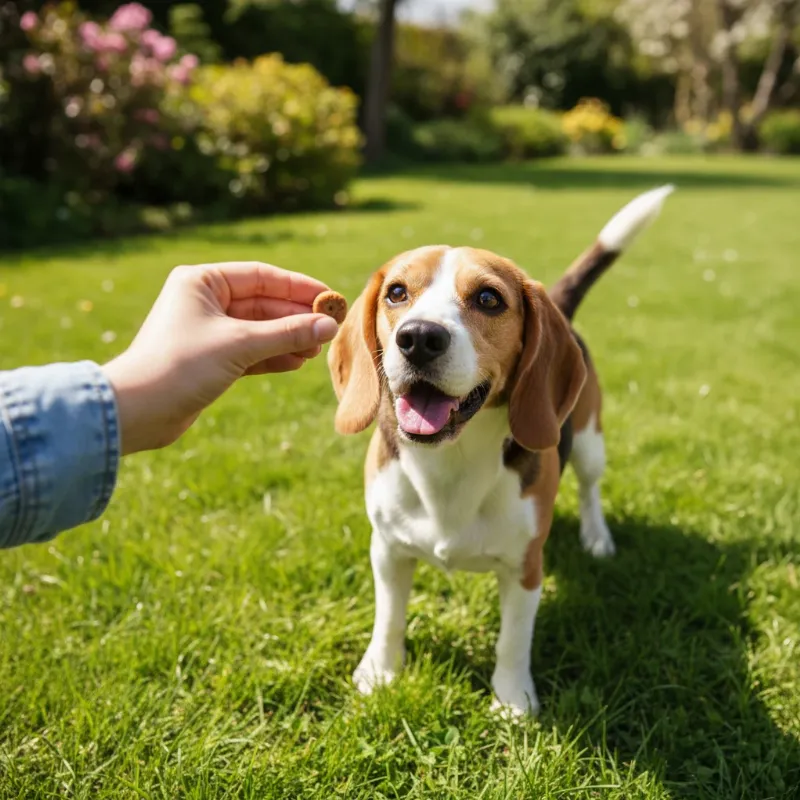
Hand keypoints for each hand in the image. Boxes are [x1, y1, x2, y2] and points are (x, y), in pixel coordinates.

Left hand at [102, 261, 338, 454]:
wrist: (137, 411)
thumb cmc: (180, 366)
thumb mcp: (240, 344)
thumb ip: (287, 333)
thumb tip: (329, 326)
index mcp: (202, 282)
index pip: (261, 276)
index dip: (298, 287)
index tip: (329, 297)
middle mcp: (203, 301)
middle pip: (262, 303)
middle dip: (296, 318)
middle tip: (329, 329)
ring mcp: (207, 331)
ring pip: (258, 329)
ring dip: (288, 339)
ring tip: (316, 350)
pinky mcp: (210, 359)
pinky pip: (250, 351)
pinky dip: (272, 356)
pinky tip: (296, 362)